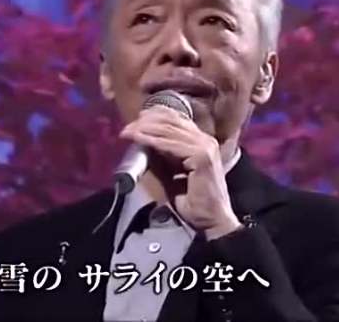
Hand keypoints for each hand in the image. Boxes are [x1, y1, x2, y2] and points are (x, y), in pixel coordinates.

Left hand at [120, 106, 242, 239]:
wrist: (211, 221)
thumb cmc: (193, 202)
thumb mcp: (171, 174)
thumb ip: (161, 157)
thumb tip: (142, 143)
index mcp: (201, 141)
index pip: (176, 119)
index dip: (153, 116)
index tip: (134, 122)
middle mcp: (205, 139)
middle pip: (171, 120)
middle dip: (145, 122)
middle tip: (126, 128)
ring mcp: (205, 146)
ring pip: (169, 130)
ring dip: (145, 129)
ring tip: (128, 132)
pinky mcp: (201, 156)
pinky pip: (170, 144)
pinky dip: (152, 140)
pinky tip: (138, 138)